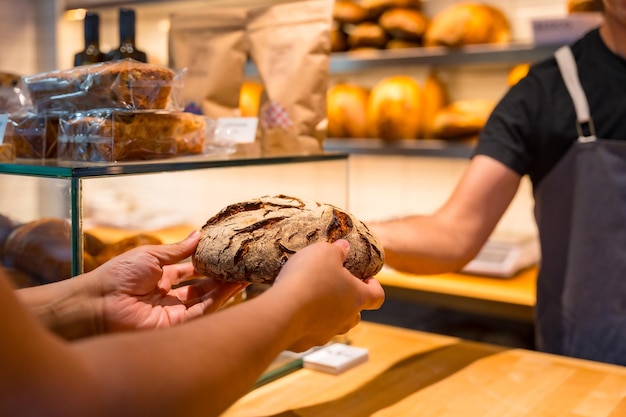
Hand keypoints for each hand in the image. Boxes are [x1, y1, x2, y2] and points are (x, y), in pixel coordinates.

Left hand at [90, 231, 246, 332]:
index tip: (225, 254)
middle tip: (242, 266)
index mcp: (160, 276)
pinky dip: (218, 300)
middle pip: (201, 287)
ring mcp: (173, 311)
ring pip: (205, 299)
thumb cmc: (119, 275)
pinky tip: (233, 287)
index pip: (190, 270)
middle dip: (221, 277)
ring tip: (245, 274)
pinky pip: (201, 312)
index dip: (208, 264)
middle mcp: (169, 295)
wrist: (99, 302)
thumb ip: (179, 250)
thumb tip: (199, 234)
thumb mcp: (152, 255)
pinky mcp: (175, 325)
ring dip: (225, 288)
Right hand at [271, 239, 384, 351]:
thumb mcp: (325, 252)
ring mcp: (326, 334)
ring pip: (333, 326)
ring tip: (311, 300)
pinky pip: (308, 333)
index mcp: (357, 297)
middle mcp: (345, 319)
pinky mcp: (305, 343)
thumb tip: (343, 248)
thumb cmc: (308, 279)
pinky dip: (304, 324)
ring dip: (326, 315)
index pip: (377, 296)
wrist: (281, 311)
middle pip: (355, 315)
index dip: (374, 286)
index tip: (366, 279)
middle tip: (335, 288)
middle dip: (348, 303)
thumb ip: (337, 250)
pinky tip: (291, 312)